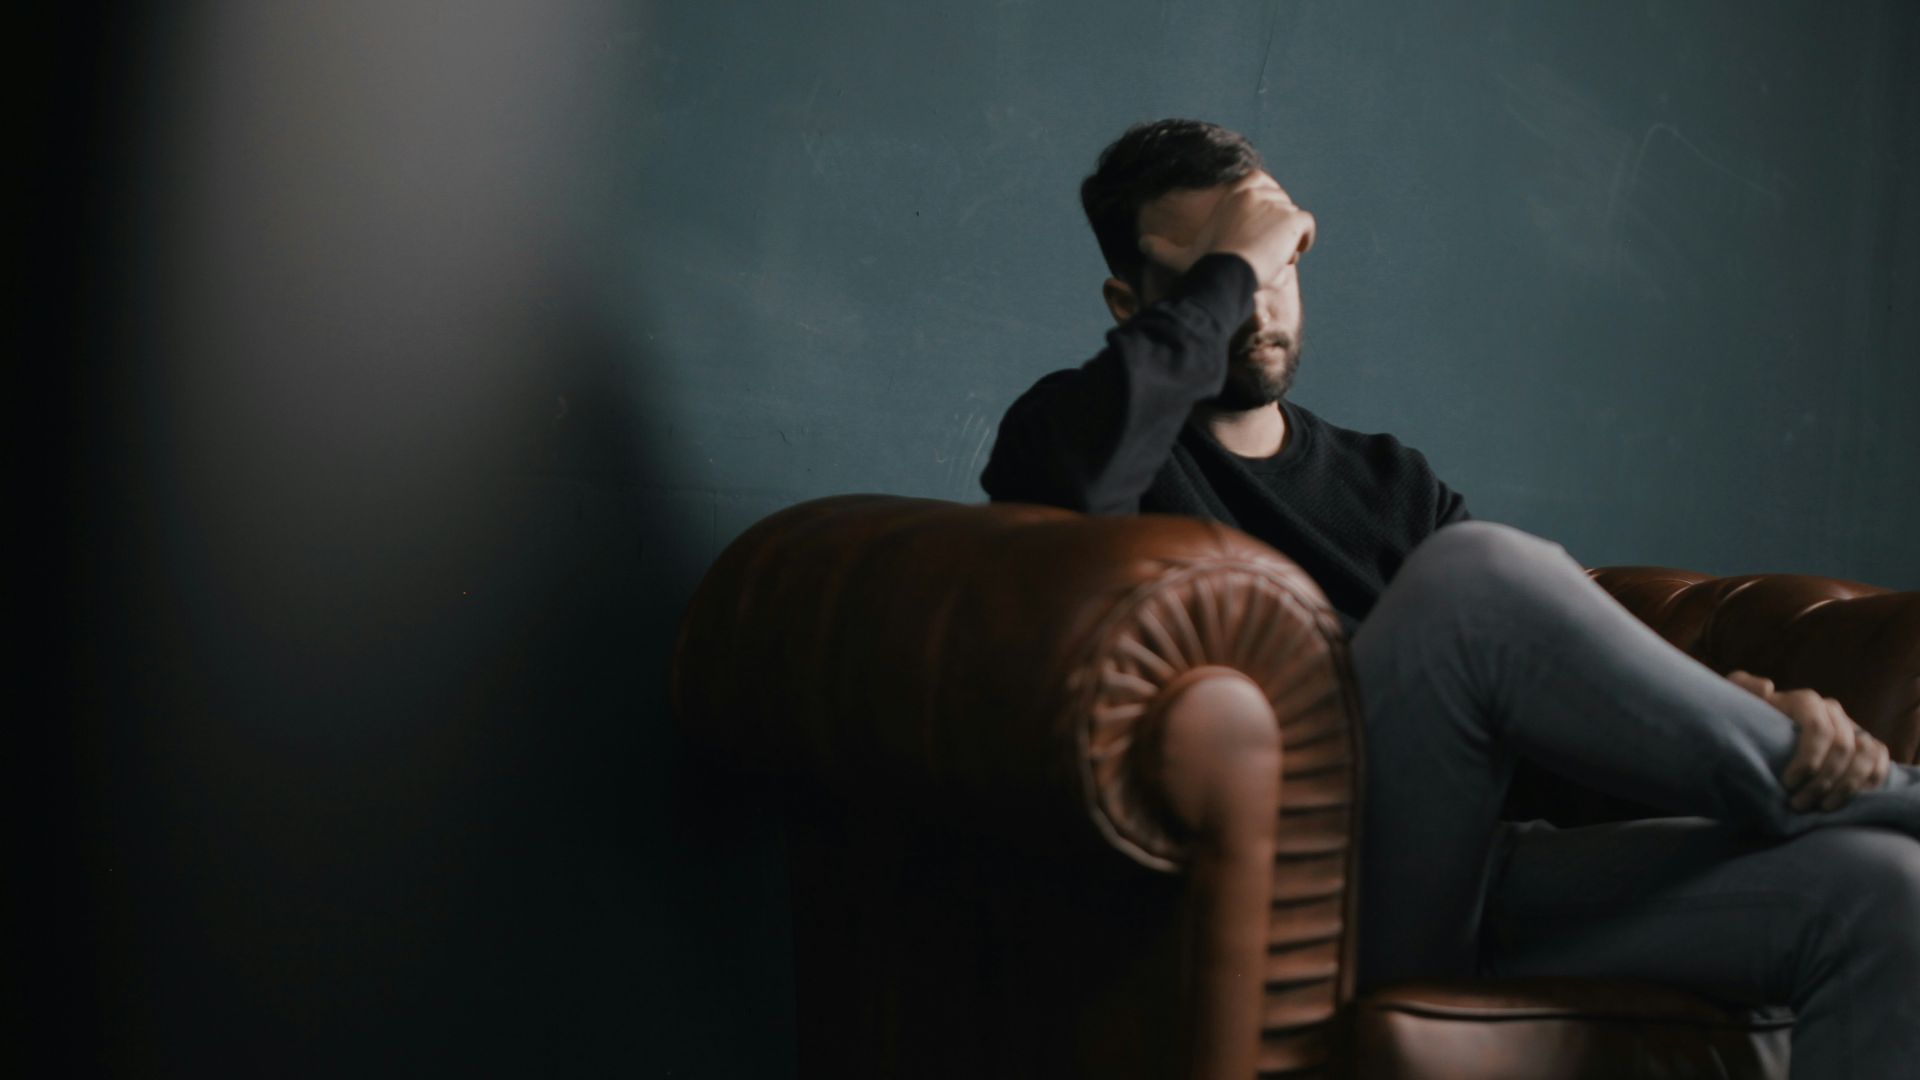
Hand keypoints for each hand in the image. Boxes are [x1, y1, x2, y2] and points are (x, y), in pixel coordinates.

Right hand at [1137, 171, 1315, 286]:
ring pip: (1292, 219)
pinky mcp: (1293, 219)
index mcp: (1236, 191)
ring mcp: (1277, 203)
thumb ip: (1161, 248)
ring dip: (1287, 238)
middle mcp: (1258, 190)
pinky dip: (1303, 241)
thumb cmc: (1204, 265)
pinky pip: (1307, 227)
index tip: (1256, 232)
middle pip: (1279, 204)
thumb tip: (1140, 243)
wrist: (1226, 273)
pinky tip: (1289, 256)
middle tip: (1263, 251)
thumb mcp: (1180, 256)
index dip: (1262, 210)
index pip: (1261, 187)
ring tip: (1272, 259)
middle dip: (1275, 226)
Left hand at [1727, 671, 1890, 811]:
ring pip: (1865, 755)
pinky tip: (1846, 799)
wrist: (1761, 736)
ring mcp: (1852, 728)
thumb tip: (1767, 688)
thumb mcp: (1736, 702)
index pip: (1818, 728)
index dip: (1808, 759)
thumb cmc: (1747, 721)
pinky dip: (1870, 781)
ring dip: (1847, 786)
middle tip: (1798, 804)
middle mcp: (1832, 712)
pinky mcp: (1865, 745)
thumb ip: (1742, 688)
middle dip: (1822, 781)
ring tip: (1821, 807)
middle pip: (1841, 747)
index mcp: (1805, 702)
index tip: (1787, 783)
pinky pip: (1880, 760)